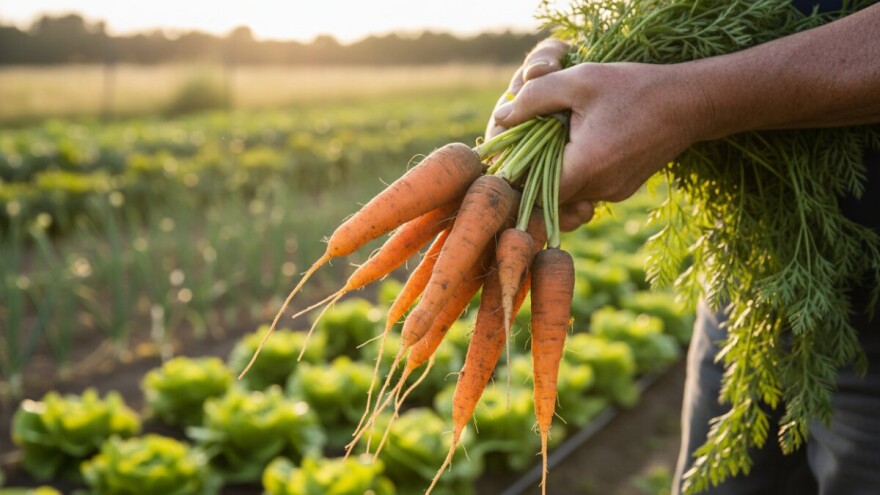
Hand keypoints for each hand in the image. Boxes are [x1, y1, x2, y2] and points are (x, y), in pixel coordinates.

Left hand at [491, 49, 709, 230]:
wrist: (690, 103)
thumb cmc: (634, 87)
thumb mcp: (580, 80)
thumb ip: (536, 97)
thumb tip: (502, 117)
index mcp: (586, 167)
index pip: (533, 191)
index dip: (515, 175)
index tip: (507, 153)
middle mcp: (599, 189)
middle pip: (546, 197)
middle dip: (530, 174)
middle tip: (521, 147)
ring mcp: (612, 193)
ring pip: (565, 195)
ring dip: (552, 173)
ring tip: (549, 143)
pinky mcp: (621, 190)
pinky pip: (585, 189)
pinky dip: (573, 173)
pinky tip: (574, 146)